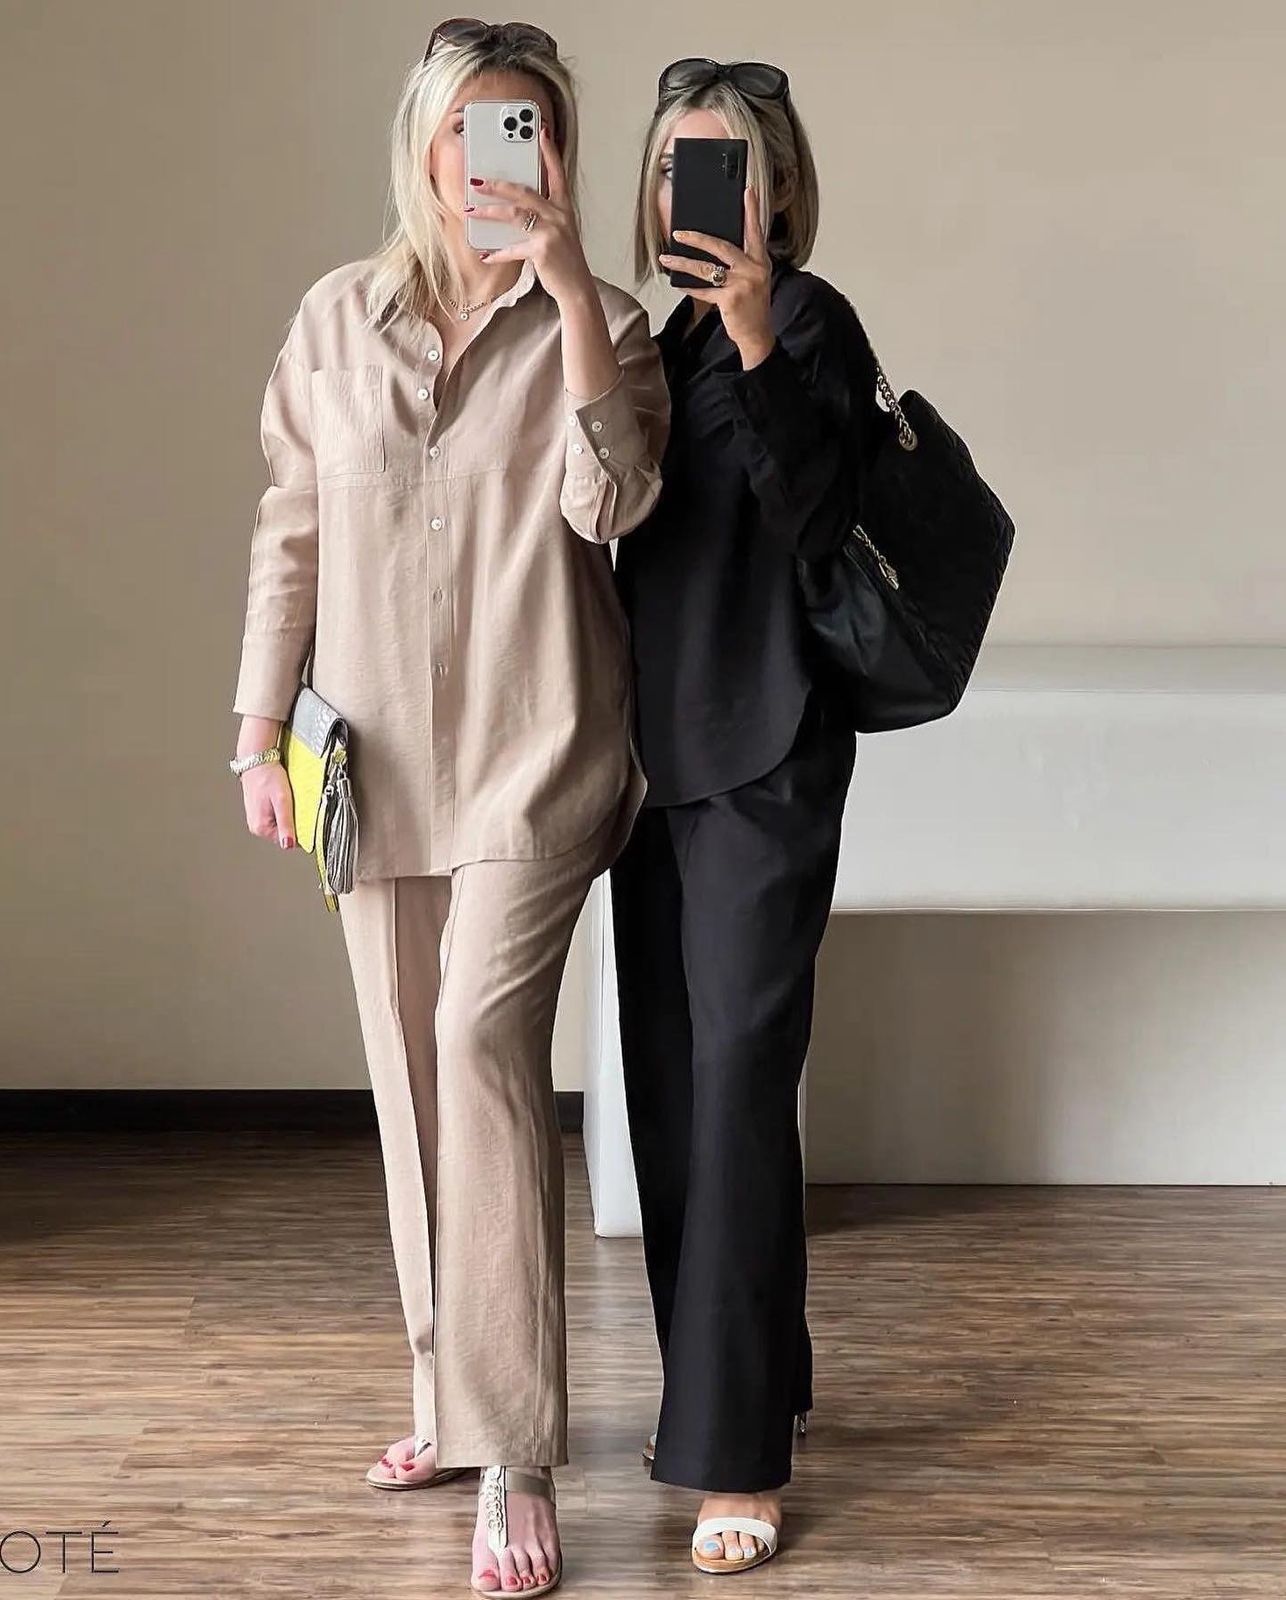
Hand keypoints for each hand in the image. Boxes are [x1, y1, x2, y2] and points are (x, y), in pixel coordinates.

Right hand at [240, 761, 296, 849]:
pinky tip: (282, 798)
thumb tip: (288, 845)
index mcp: (261, 828)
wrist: (257, 760)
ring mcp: (257, 819)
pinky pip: (277, 816)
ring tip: (287, 799)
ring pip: (281, 824)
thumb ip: (286, 824)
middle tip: (295, 805)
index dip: (300, 830)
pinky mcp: (260, 811)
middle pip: (285, 833)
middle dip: (294, 822)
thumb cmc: (268, 777)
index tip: (304, 817)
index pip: (289, 841)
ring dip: (289, 814)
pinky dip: (283, 809)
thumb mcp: (282, 801)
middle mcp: (257, 826)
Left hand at [465, 124, 594, 307]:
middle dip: (497, 185)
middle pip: (524, 191)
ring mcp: (551, 231)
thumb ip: (543, 216)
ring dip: (488, 212)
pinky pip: (513, 248)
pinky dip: (497, 253)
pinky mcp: (542, 250)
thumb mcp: (560, 232)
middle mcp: (559, 215)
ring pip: (513, 214)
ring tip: (469, 211)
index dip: (549, 152)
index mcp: (564, 207)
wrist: (577, 288)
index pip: (557, 173)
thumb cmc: (566, 260)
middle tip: (477, 181)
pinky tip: (485, 254)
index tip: (541, 132)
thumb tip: (514, 207)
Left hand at [658, 185, 775, 366]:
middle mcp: (753, 269)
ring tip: (666, 257)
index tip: (748, 191)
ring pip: (707, 268)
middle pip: (722, 246)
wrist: (758, 335)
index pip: (755, 232)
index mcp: (761, 262)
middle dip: (697, 238)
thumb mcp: (753, 280)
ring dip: (683, 262)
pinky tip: (676, 282)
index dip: (751, 211)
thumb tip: (713, 250)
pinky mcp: (730, 299)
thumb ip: (740, 264)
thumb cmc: (752, 307)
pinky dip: (688, 286)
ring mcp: (742, 284)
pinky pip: (703, 290)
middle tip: (679, 232)